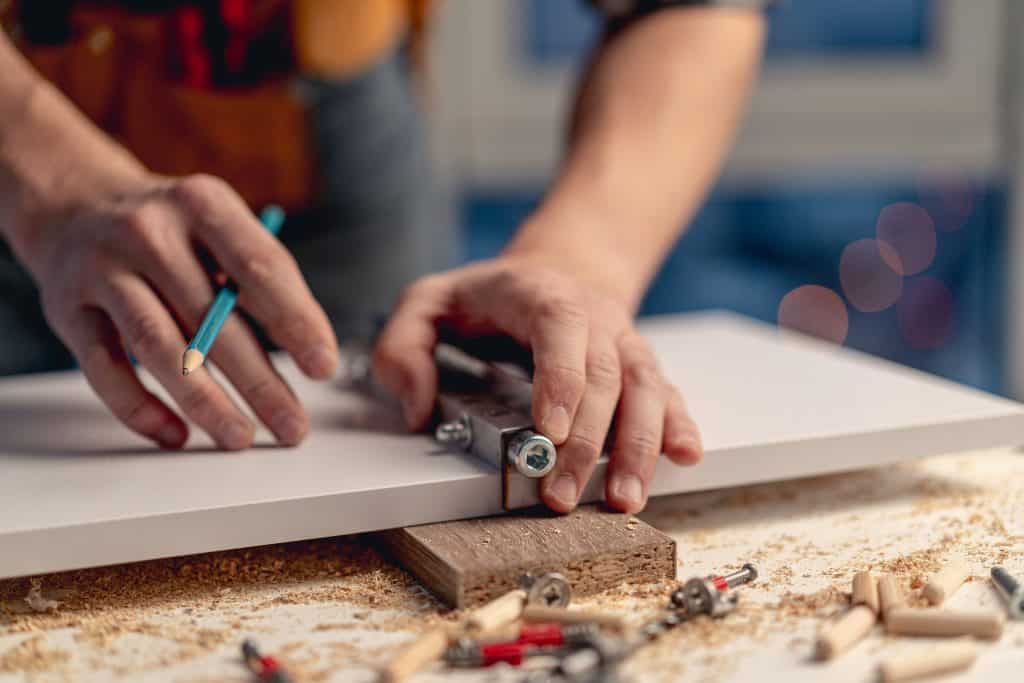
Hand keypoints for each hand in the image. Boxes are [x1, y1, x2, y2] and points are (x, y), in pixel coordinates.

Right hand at [23, 173, 337, 449]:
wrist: (74, 205)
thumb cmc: (172, 230)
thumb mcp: (217, 225)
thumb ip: (257, 277)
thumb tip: (308, 350)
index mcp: (202, 204)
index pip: (259, 267)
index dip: (296, 320)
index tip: (322, 367)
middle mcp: (149, 232)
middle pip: (211, 318)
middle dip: (259, 381)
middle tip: (293, 426)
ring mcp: (101, 269)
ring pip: (158, 346)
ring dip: (205, 402)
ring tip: (241, 437)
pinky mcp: (67, 309)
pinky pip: (105, 369)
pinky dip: (140, 409)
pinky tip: (177, 435)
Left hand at [372, 256, 702, 513]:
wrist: (560, 267)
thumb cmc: (491, 295)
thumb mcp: (429, 301)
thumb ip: (404, 345)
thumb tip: (418, 406)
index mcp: (539, 294)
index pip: (559, 328)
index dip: (561, 378)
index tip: (550, 431)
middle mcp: (592, 317)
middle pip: (603, 374)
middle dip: (586, 441)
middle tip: (561, 493)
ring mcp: (621, 342)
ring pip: (643, 388)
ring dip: (637, 445)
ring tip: (623, 497)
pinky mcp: (639, 368)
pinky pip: (665, 393)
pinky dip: (678, 425)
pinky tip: (684, 457)